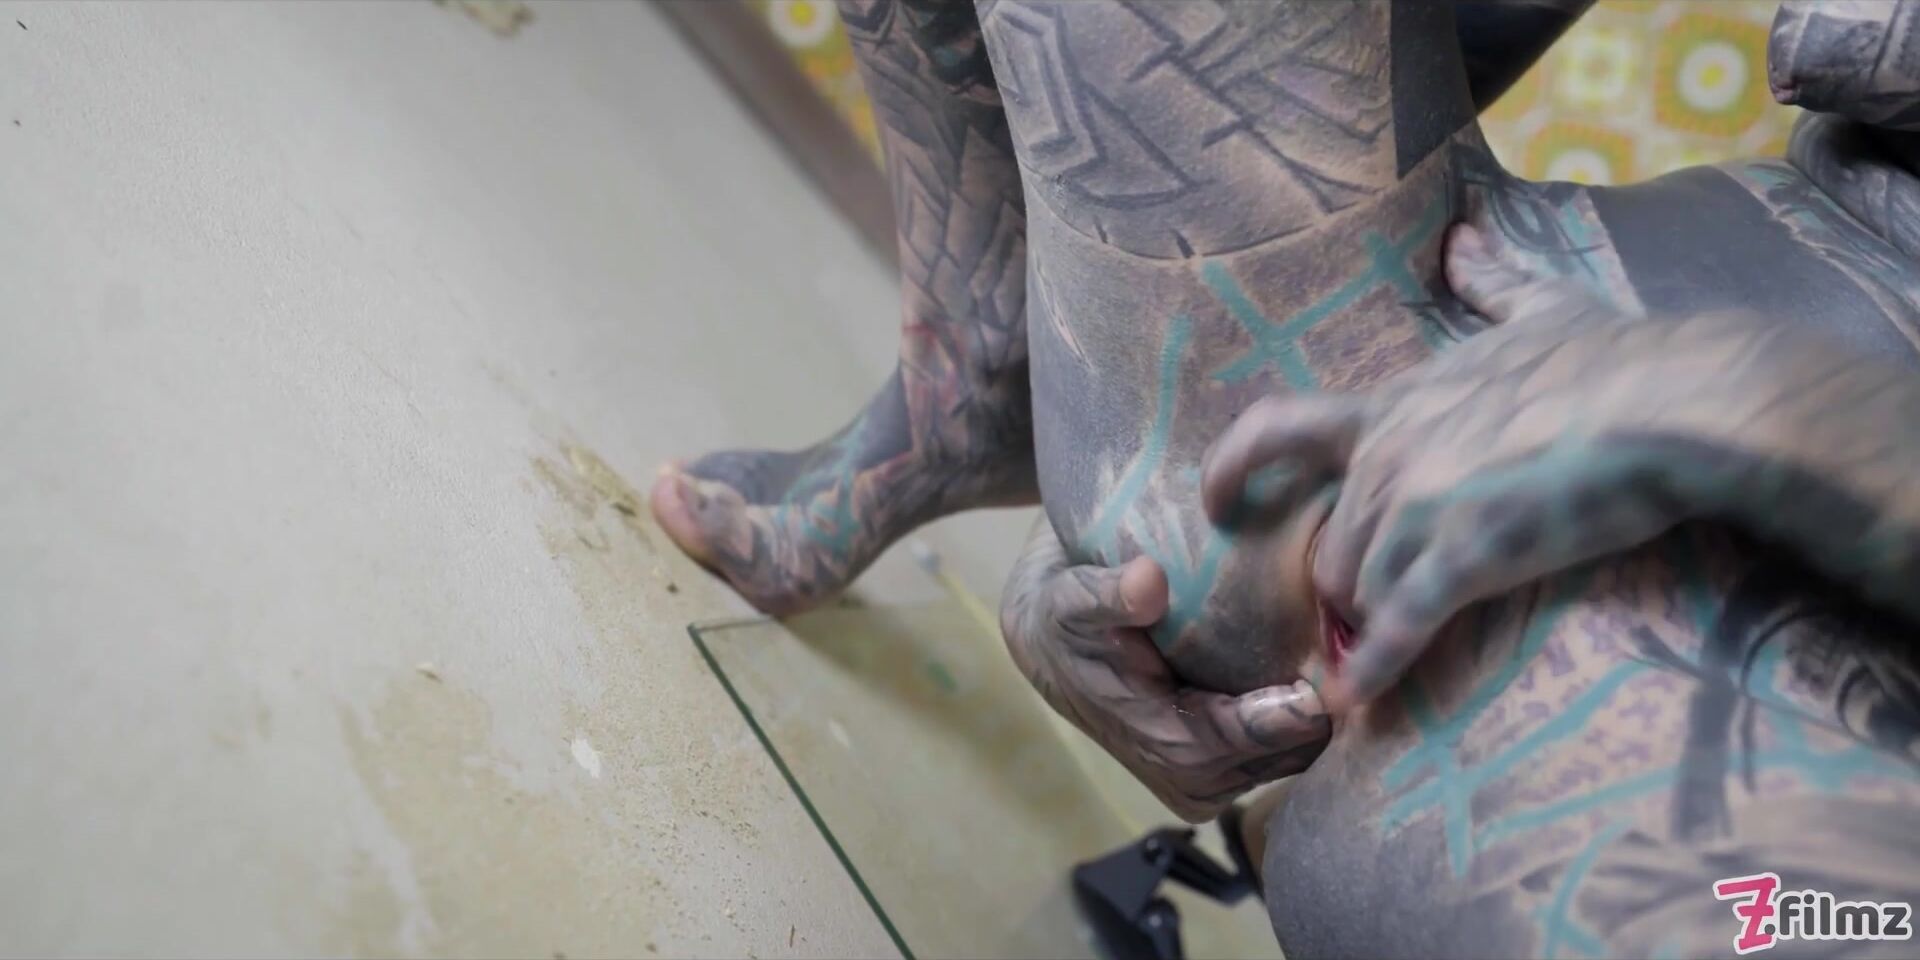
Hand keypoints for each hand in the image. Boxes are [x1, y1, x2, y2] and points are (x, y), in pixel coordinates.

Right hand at [1000, 516, 1329, 821]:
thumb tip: (1147, 583)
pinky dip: (1316, 719)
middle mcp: (1192, 781)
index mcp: (1160, 746)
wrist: (1055, 641)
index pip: (1236, 740)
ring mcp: (1217, 782)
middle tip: (1365, 662)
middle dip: (1323, 716)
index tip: (1324, 686)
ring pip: (1296, 758)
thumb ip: (1108, 594)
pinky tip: (1341, 673)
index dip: (1283, 716)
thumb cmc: (1068, 618)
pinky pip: (1292, 752)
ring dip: (1328, 719)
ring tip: (1362, 663)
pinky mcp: (1233, 770)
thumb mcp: (1074, 598)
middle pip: (1282, 756)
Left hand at [1203, 282, 1863, 711]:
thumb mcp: (1542, 306)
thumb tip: (1463, 239)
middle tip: (1396, 603)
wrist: (1677, 403)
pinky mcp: (1464, 556)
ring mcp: (1421, 506)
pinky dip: (1377, 668)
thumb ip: (1490, 282)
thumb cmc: (1618, 357)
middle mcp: (1391, 454)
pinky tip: (1361, 702)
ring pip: (1360, 590)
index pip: (1283, 430)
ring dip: (1382, 620)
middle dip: (1357, 581)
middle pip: (1333, 546)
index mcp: (1396, 404)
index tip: (1214, 503)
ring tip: (1415, 639)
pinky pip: (1400, 625)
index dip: (1235, 469)